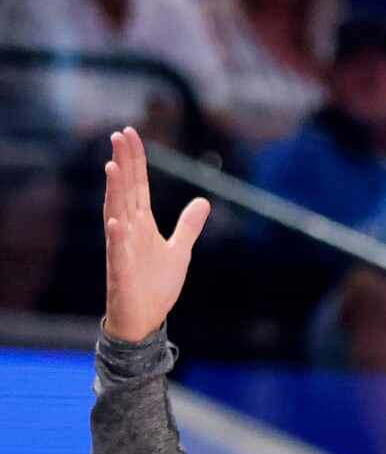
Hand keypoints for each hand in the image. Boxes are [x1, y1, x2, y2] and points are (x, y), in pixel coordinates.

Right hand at [102, 126, 209, 342]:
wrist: (145, 319)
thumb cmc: (156, 286)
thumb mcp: (180, 251)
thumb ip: (188, 226)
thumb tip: (204, 202)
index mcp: (142, 224)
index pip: (138, 185)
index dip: (136, 160)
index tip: (131, 133)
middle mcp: (128, 230)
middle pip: (126, 191)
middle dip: (124, 164)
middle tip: (120, 135)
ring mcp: (122, 249)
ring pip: (116, 214)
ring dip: (114, 192)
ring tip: (112, 167)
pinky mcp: (121, 272)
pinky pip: (117, 252)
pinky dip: (116, 237)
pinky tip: (115, 221)